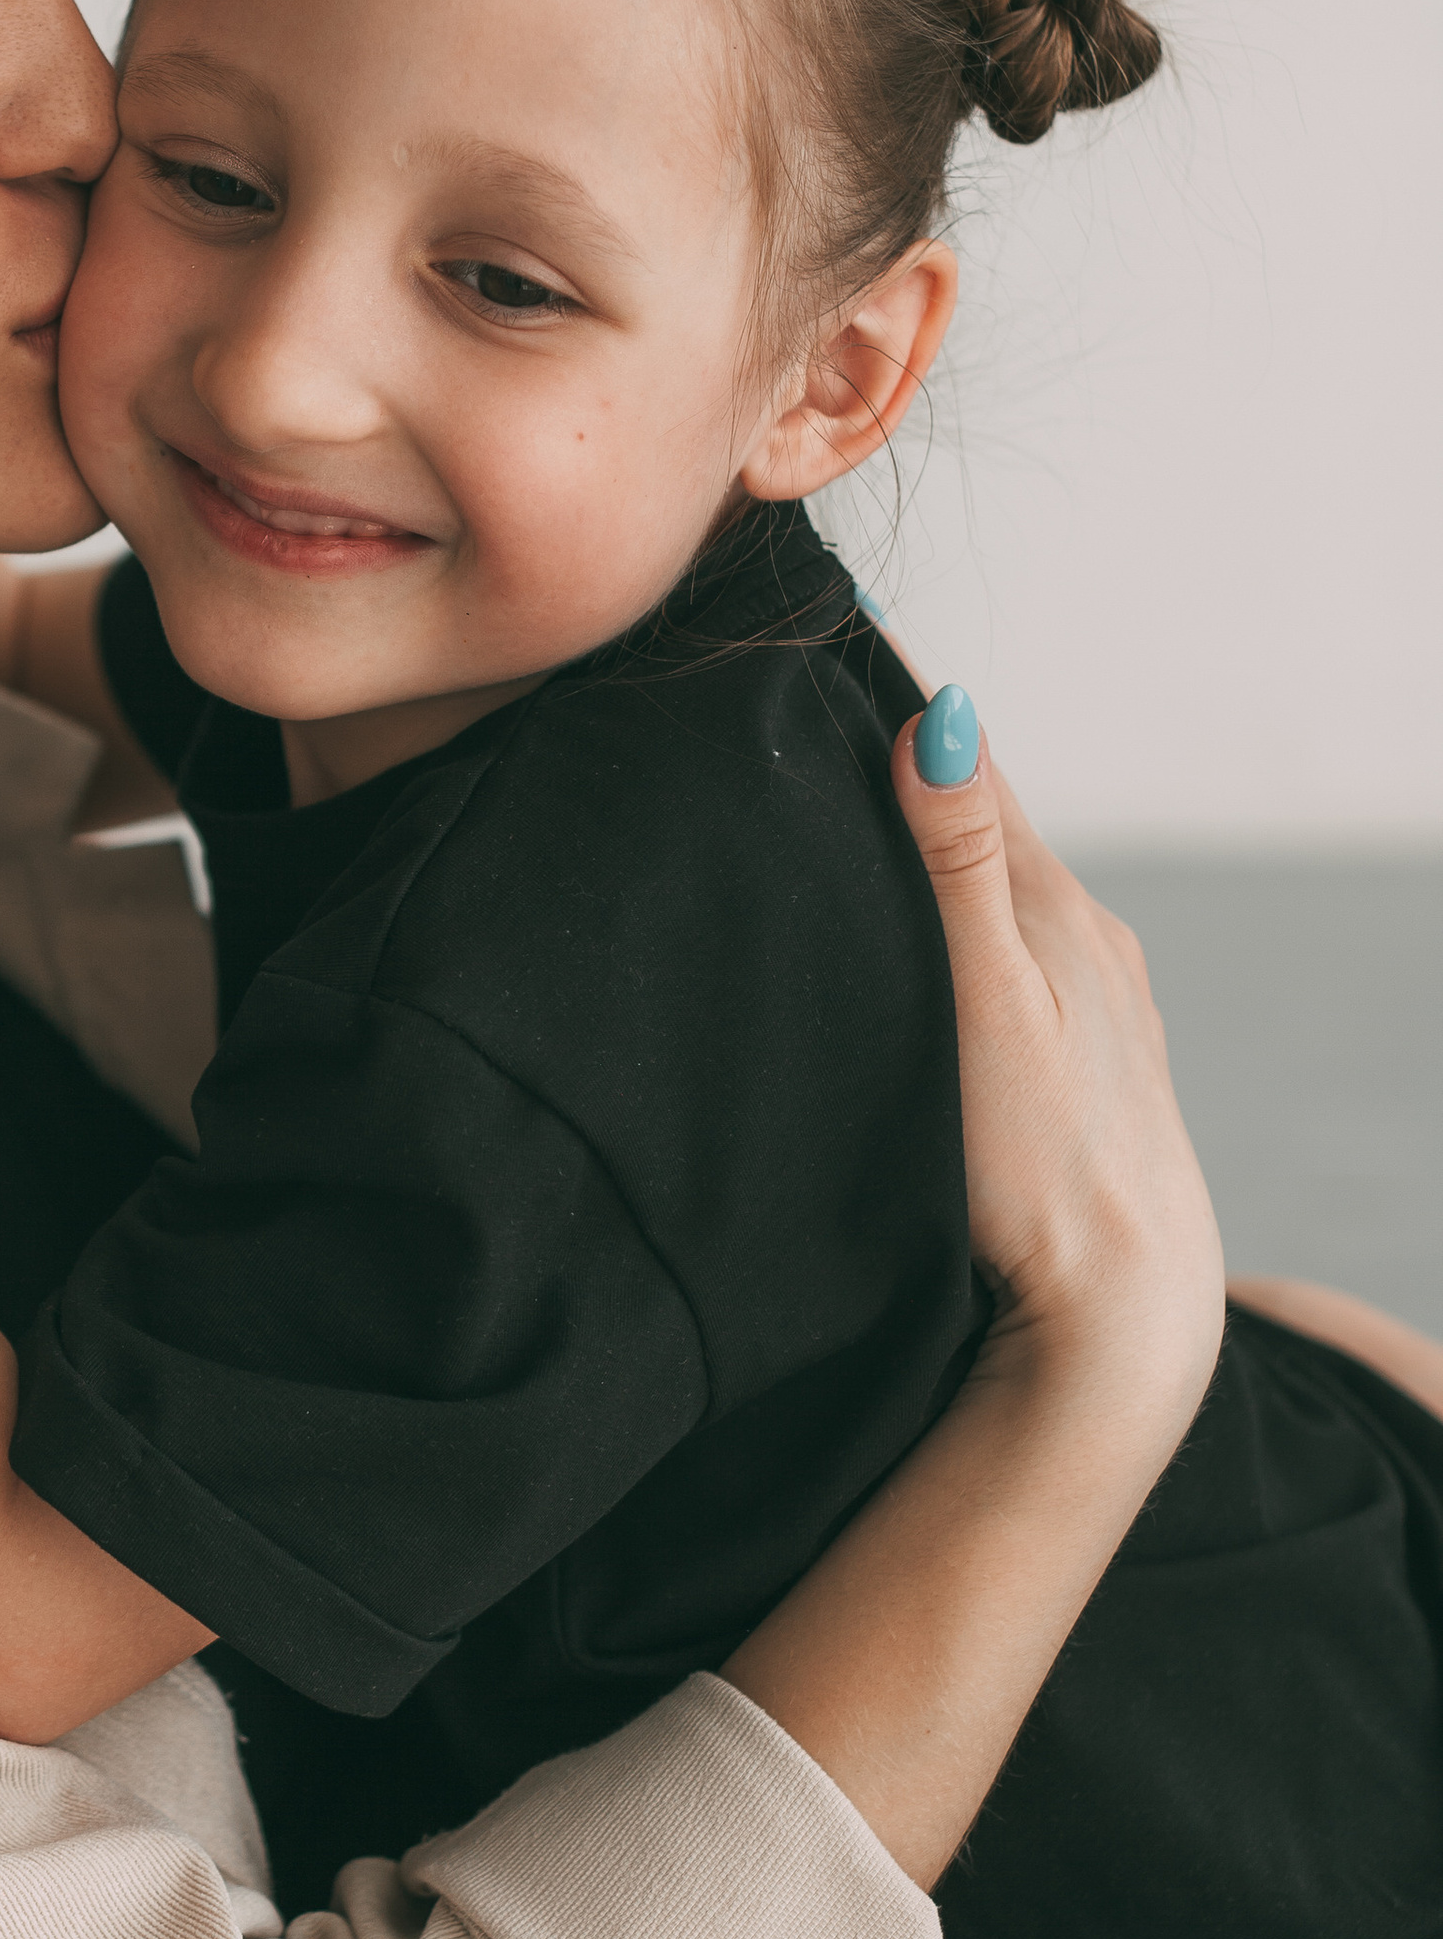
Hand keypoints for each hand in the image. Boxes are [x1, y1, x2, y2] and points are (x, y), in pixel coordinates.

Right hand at [889, 693, 1223, 1423]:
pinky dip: (968, 926)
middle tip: (815, 704)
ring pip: (1003, 898)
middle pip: (986, 826)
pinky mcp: (1093, 1062)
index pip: (970, 769)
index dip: (896, 701)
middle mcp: (1091, 941)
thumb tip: (942, 718)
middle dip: (909, 768)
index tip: (832, 626)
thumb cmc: (1045, 1169)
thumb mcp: (990, 1001)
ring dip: (938, 853)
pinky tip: (936, 948)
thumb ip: (958, 866)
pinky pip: (1018, 959)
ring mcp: (1101, 1003)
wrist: (1124, 1312)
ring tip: (858, 812)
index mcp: (1057, 911)